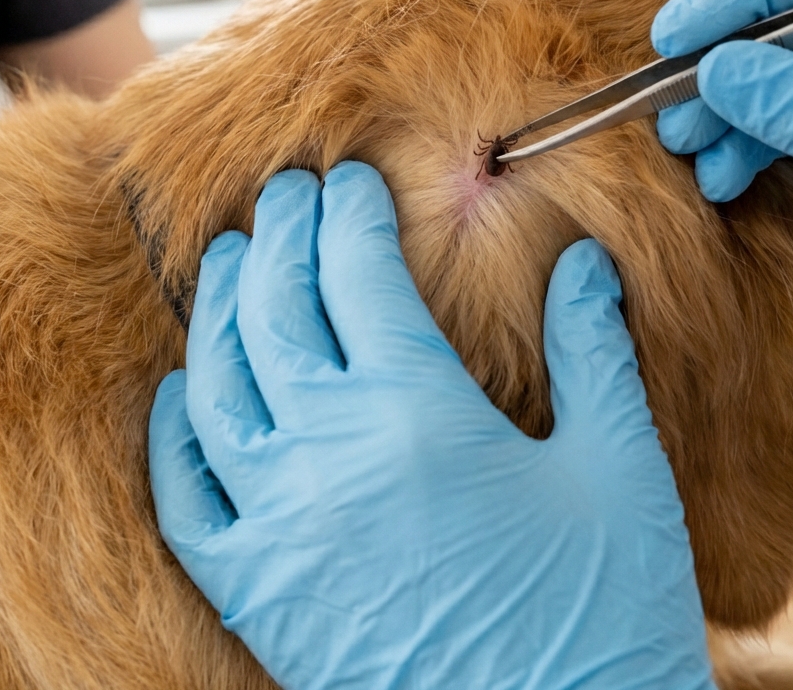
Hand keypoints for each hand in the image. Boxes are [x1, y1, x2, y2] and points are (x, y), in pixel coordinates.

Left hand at [149, 164, 714, 689]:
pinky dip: (174, 433)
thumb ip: (593, 351)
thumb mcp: (618, 467)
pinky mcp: (261, 595)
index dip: (352, 214)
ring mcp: (283, 529)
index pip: (360, 275)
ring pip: (217, 388)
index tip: (350, 179)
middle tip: (287, 191)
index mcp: (420, 414)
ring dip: (218, 309)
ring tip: (229, 256)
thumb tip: (586, 263)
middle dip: (279, 235)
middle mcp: (333, 458)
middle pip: (278, 311)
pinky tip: (182, 392)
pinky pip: (186, 498)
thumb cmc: (603, 612)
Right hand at [651, 0, 792, 373]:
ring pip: (781, 86)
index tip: (678, 33)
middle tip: (669, 105)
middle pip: (790, 27)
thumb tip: (717, 70)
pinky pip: (790, 137)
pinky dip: (750, 154)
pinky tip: (723, 178)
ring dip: (728, 117)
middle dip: (724, 66)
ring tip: (687, 148)